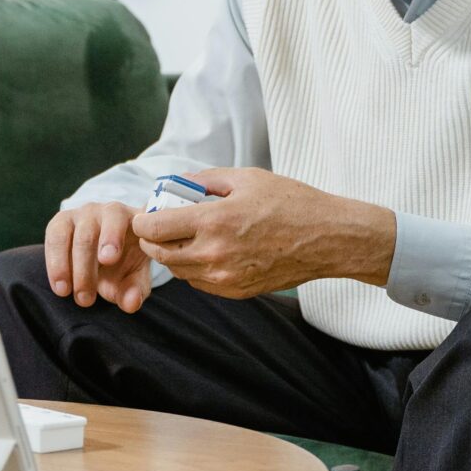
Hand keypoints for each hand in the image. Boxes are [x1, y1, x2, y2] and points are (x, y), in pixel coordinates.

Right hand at [44, 201, 155, 312]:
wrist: (108, 261)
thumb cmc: (126, 266)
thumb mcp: (135, 280)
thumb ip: (135, 290)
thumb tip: (131, 303)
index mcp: (134, 220)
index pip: (123, 220)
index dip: (113, 236)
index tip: (108, 260)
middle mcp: (108, 211)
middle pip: (90, 233)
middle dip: (85, 269)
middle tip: (85, 300)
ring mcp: (84, 213)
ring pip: (68, 234)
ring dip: (65, 266)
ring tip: (66, 292)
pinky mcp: (62, 221)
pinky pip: (54, 238)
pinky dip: (54, 263)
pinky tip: (59, 286)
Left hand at [131, 168, 394, 300]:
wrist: (327, 239)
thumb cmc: (292, 203)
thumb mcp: (247, 178)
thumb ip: (206, 180)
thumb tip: (177, 181)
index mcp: (214, 221)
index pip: (155, 228)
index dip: (142, 222)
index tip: (143, 215)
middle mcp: (214, 254)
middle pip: (161, 254)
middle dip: (152, 240)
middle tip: (157, 226)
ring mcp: (225, 277)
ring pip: (179, 272)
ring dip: (172, 255)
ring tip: (182, 237)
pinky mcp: (237, 291)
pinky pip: (200, 283)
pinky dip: (194, 269)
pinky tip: (205, 252)